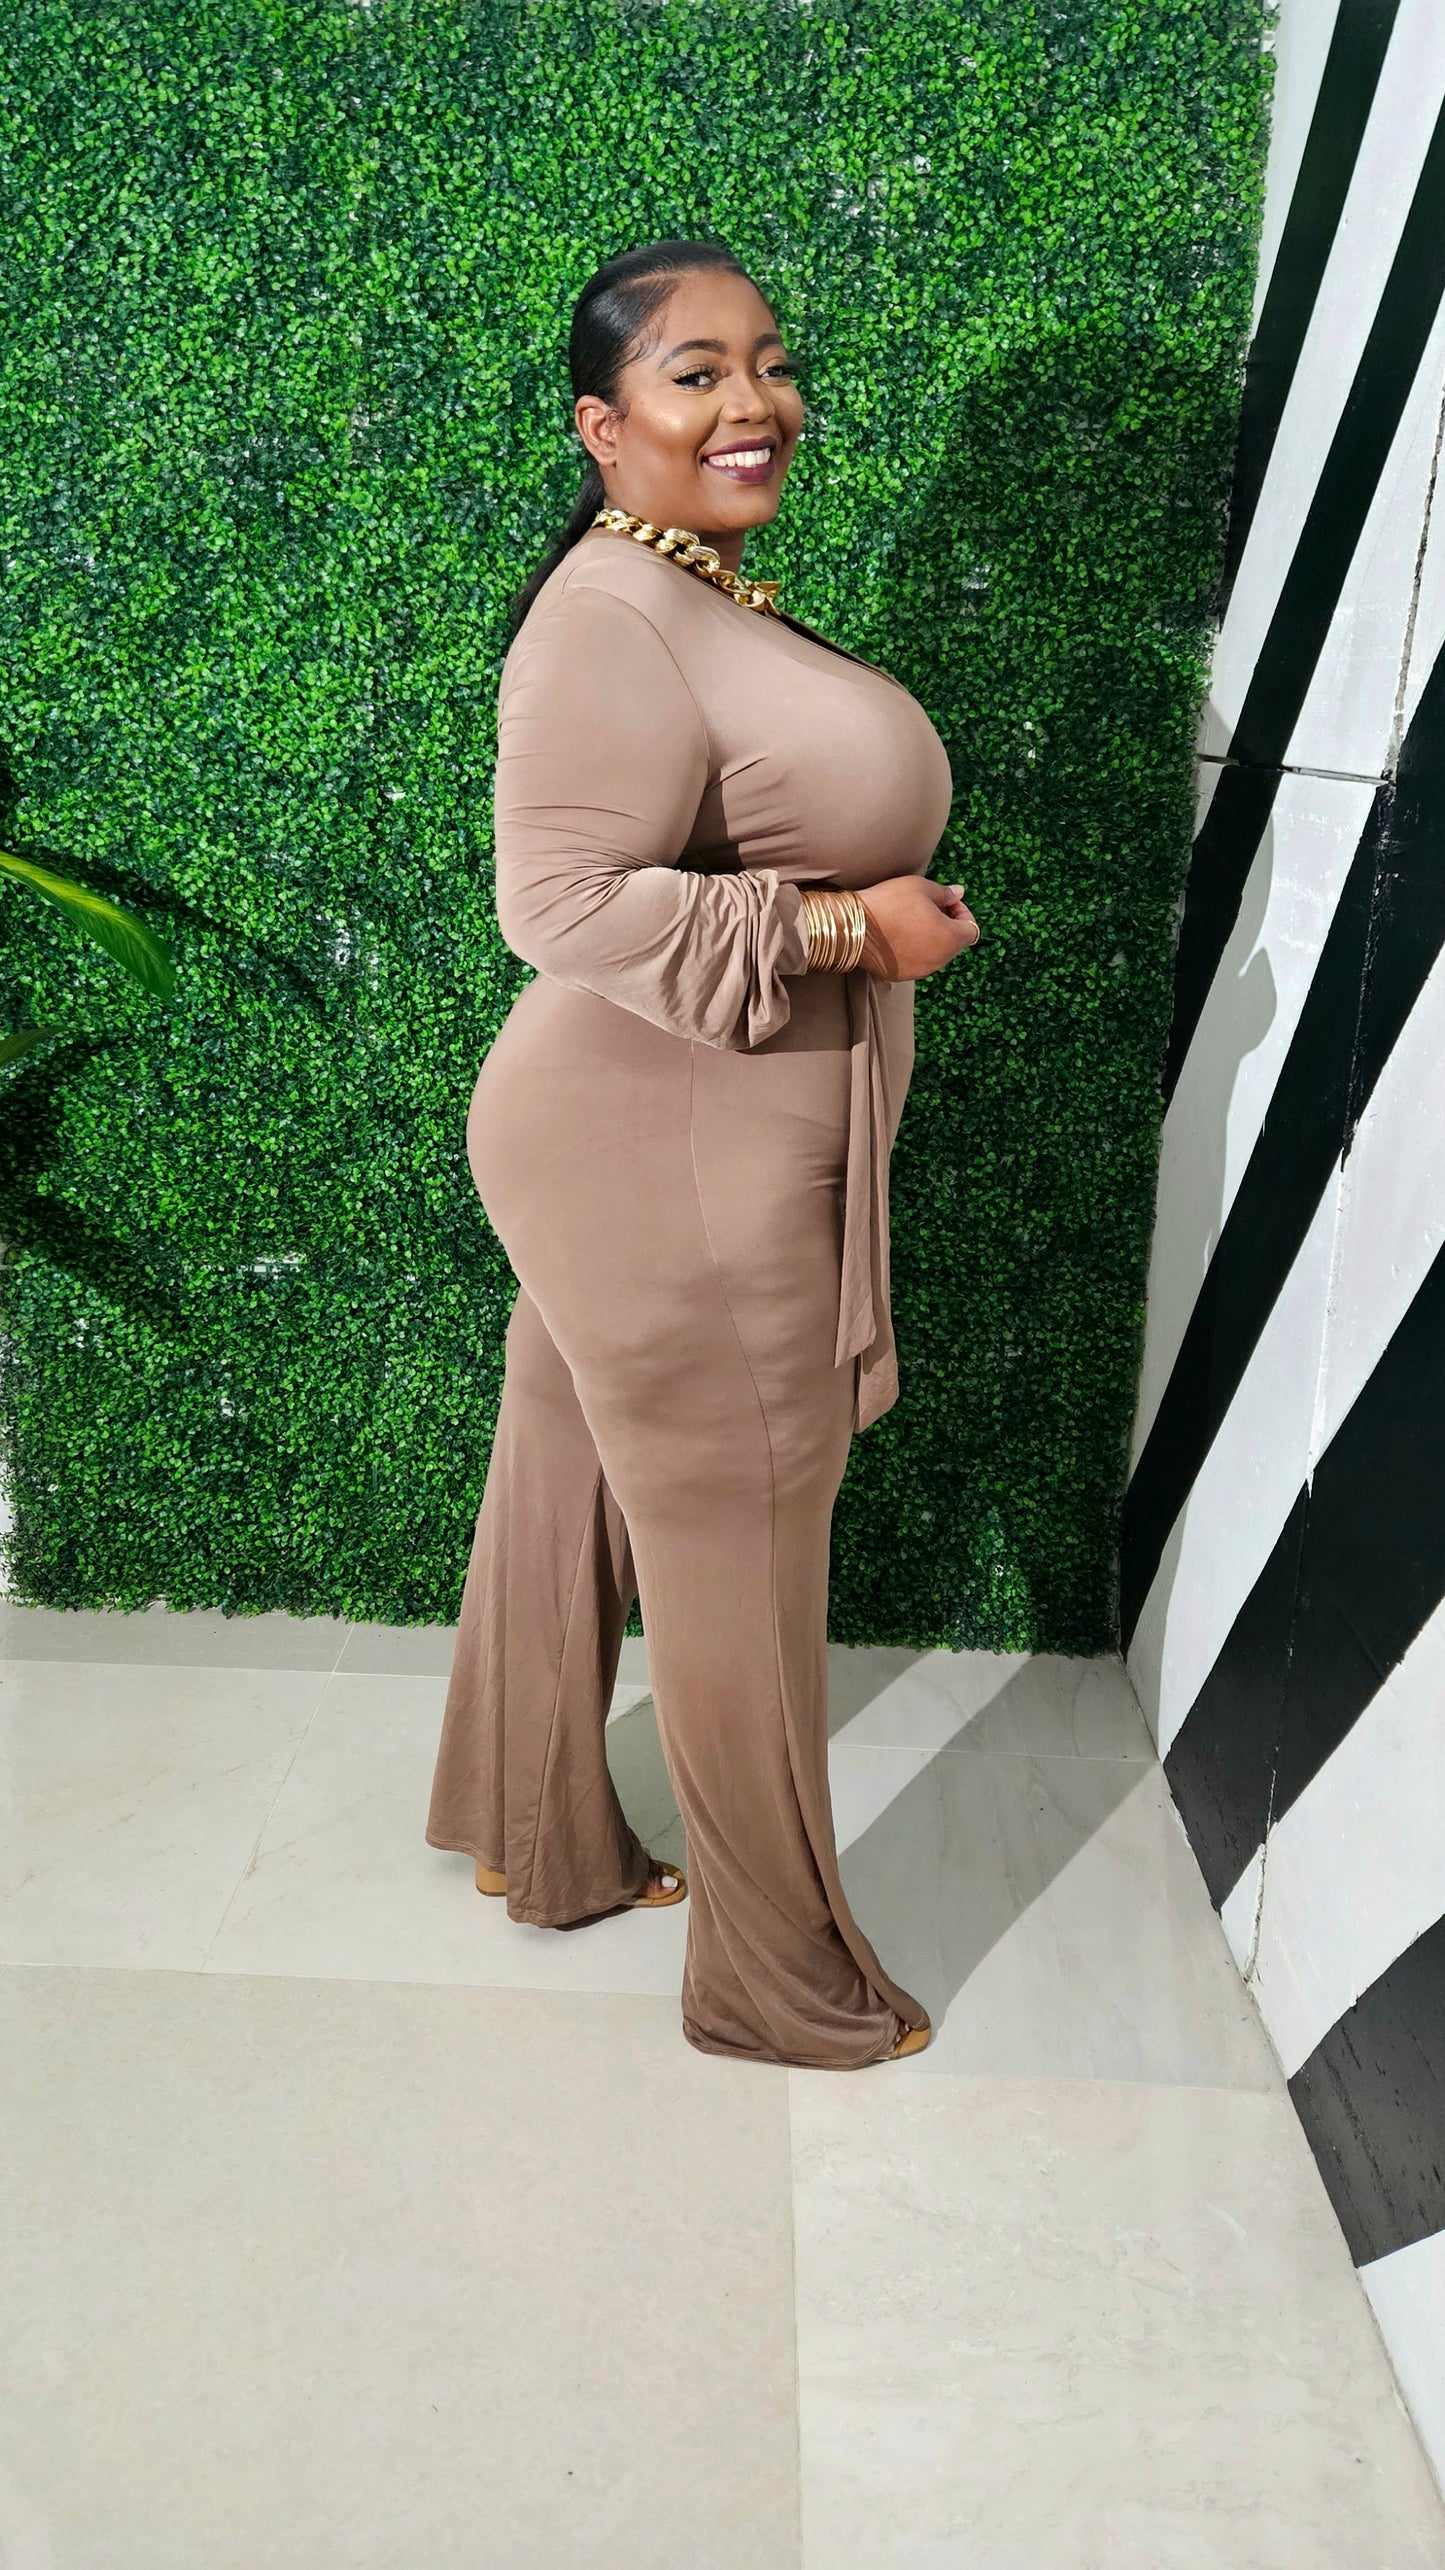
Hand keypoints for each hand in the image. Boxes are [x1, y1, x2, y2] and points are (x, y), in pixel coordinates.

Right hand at [857, 877, 979, 981]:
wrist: (854, 925)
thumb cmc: (890, 902)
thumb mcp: (921, 887)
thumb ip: (945, 893)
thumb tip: (959, 893)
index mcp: (949, 938)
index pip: (971, 930)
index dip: (963, 912)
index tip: (946, 901)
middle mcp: (939, 960)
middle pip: (954, 944)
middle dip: (948, 925)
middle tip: (929, 908)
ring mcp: (920, 971)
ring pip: (935, 954)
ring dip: (931, 939)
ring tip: (911, 921)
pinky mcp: (901, 976)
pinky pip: (917, 962)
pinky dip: (914, 950)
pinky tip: (898, 935)